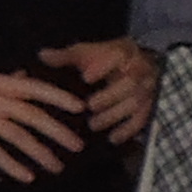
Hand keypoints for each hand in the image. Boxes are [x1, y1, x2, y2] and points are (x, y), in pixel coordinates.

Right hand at [0, 67, 90, 179]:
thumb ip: (1, 82)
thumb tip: (24, 79)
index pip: (33, 88)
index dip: (58, 98)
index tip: (80, 109)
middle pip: (31, 114)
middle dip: (57, 131)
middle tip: (77, 146)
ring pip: (17, 135)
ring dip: (39, 152)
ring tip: (56, 167)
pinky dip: (12, 164)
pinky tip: (27, 176)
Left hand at [43, 38, 161, 145]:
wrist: (137, 61)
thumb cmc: (105, 57)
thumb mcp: (87, 53)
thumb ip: (66, 56)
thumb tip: (42, 55)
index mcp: (123, 52)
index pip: (117, 56)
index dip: (103, 67)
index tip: (86, 78)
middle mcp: (139, 69)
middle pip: (129, 83)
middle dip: (109, 96)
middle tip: (90, 107)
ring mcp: (147, 88)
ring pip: (136, 102)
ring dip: (115, 115)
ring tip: (94, 125)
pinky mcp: (149, 105)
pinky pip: (143, 118)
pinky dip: (128, 130)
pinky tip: (113, 139)